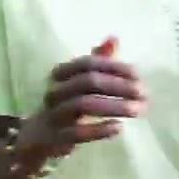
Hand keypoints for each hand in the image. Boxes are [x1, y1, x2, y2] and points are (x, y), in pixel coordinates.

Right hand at [16, 38, 144, 168]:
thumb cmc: (63, 107)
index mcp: (60, 75)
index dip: (113, 66)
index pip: (87, 63)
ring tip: (138, 110)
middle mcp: (54, 91)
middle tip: (144, 93)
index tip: (138, 74)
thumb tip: (114, 38)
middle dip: (119, 86)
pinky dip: (99, 129)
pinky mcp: (55, 138)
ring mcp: (53, 115)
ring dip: (114, 106)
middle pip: (87, 82)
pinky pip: (77, 133)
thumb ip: (97, 63)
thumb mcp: (78, 84)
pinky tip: (119, 128)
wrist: (34, 139)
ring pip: (82, 104)